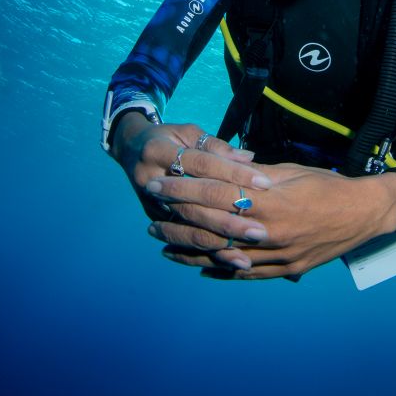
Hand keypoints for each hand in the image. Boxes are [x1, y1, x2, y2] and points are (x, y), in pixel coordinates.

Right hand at [112, 112, 272, 269]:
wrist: (130, 148)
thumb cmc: (169, 137)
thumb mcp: (189, 133)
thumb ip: (217, 146)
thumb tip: (249, 159)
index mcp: (159, 151)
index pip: (205, 165)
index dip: (235, 174)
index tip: (265, 184)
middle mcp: (150, 179)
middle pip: (196, 204)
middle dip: (230, 220)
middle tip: (261, 231)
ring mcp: (150, 203)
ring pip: (188, 228)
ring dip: (218, 244)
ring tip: (247, 258)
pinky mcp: (154, 219)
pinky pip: (182, 240)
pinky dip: (205, 253)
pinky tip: (227, 262)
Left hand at [148, 164, 395, 279]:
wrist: (365, 213)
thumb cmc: (328, 184)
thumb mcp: (291, 171)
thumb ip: (254, 174)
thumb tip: (220, 167)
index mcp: (272, 202)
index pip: (217, 195)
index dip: (185, 191)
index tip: (161, 184)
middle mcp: (272, 233)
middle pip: (214, 228)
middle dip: (179, 221)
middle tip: (151, 216)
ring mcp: (279, 256)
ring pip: (225, 256)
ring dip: (191, 250)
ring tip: (164, 243)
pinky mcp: (287, 270)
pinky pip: (247, 275)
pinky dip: (220, 270)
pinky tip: (199, 265)